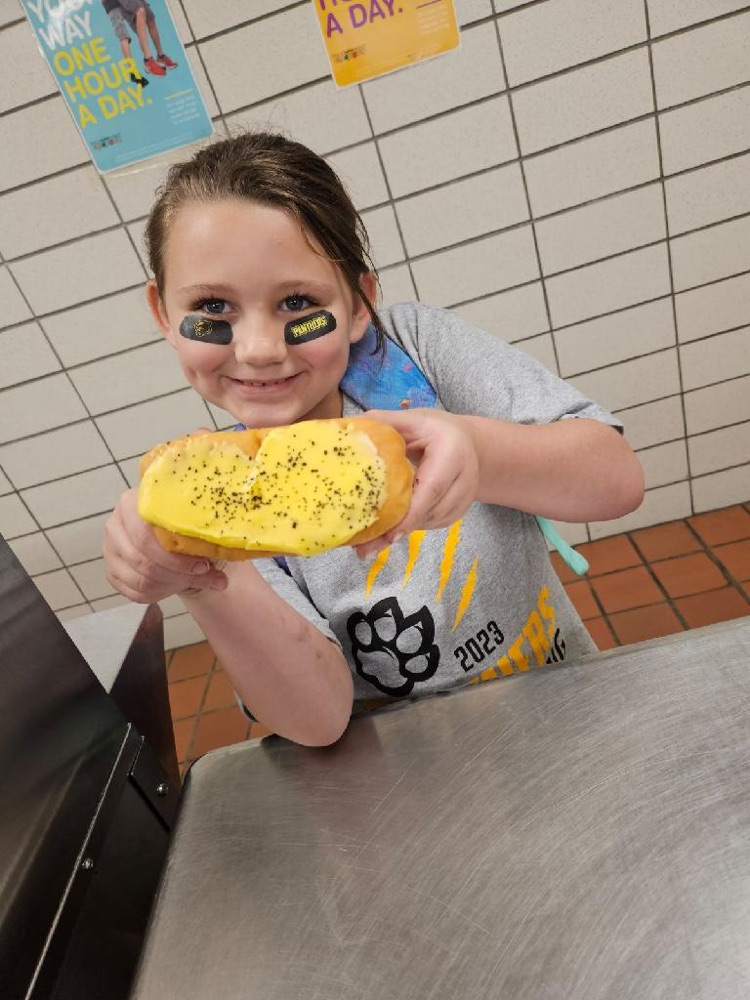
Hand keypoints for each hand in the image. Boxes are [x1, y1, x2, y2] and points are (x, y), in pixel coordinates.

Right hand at [103, 488, 227, 603]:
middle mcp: (115, 525)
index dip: (175, 557)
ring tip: (191, 578)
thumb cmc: (182, 525)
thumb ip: (208, 547)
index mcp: (132, 503)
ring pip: (140, 579)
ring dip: (171, 585)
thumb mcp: (195, 527)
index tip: (203, 564)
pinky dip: (159, 593)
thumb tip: (221, 581)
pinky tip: (175, 585)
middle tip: (201, 573)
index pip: (145, 536)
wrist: (168, 535)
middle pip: (142, 561)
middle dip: (176, 573)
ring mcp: (110, 549)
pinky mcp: (111, 571)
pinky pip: (134, 592)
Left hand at [354, 408, 479, 557]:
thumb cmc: (436, 430)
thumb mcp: (413, 420)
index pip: (432, 488)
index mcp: (452, 452)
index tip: (389, 533)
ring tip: (366, 545)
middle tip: (363, 549)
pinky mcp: (457, 512)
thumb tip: (349, 427)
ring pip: (428, 522)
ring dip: (398, 532)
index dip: (411, 512)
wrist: (470, 444)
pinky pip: (430, 524)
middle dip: (396, 530)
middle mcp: (464, 479)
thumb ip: (385, 421)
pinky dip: (408, 528)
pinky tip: (386, 531)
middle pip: (429, 511)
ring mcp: (464, 499)